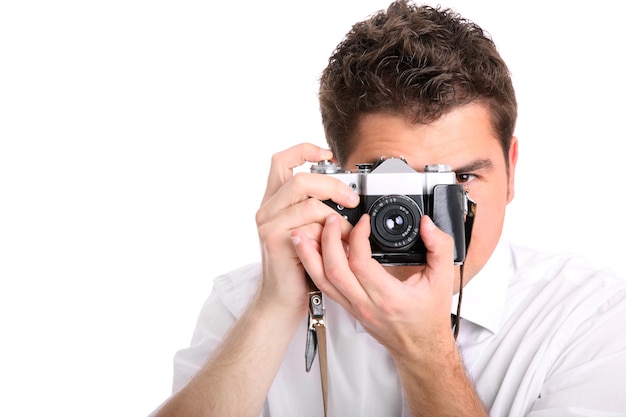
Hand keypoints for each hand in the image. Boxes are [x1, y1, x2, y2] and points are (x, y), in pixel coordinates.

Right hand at [254, 143, 359, 315]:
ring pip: (308, 202)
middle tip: (352, 200)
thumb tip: (346, 195)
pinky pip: (310, 225)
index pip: (281, 161)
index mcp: (274, 202)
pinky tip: (339, 246)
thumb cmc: (298, 268)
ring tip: (348, 233)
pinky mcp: (276, 240)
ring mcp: (269, 224)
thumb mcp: (307, 232)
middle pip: (300, 178)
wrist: (281, 300)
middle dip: (333, 185)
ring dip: (337, 217)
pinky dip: (331, 234)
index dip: (304, 150)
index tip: (328, 153)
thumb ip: (316, 211)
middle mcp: (267, 209)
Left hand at [291, 212, 456, 356]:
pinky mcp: (347, 308)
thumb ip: (440, 247)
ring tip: (302, 233)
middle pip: (334, 270)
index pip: (361, 263)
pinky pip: (324, 287)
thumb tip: (426, 224)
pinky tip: (310, 252)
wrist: (420, 347)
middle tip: (331, 220)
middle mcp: (366, 304)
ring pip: (322, 280)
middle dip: (328, 240)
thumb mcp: (444, 279)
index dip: (358, 236)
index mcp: (389, 297)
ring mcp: (354, 307)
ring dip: (310, 255)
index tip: (363, 221)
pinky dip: (314, 267)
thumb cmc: (429, 317)